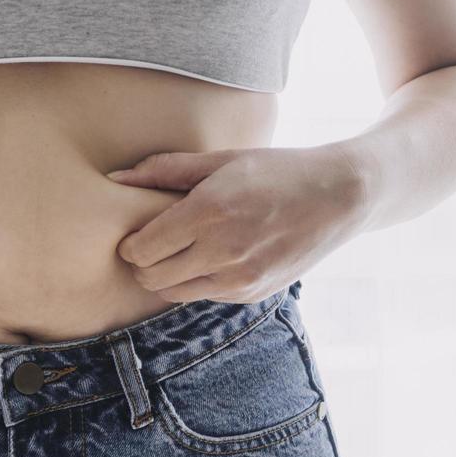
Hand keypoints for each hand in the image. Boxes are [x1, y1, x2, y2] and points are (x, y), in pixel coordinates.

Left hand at [106, 144, 369, 302]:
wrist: (339, 196)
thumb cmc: (276, 170)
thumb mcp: (222, 161)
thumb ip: (165, 170)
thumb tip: (115, 178)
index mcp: (208, 212)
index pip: (141, 249)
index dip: (130, 244)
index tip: (137, 232)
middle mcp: (221, 250)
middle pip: (151, 277)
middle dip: (143, 263)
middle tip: (153, 243)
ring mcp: (238, 278)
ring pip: (173, 293)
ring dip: (168, 275)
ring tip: (181, 250)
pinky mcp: (252, 293)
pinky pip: (204, 295)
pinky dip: (198, 280)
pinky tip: (213, 257)